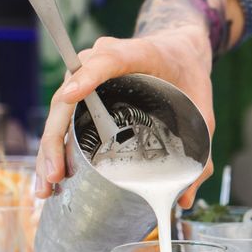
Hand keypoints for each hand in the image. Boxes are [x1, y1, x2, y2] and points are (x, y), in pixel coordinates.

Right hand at [35, 24, 214, 207]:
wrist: (180, 51)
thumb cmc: (188, 74)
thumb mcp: (203, 109)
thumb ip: (202, 149)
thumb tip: (185, 200)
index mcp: (139, 54)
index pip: (110, 60)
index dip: (89, 76)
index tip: (71, 95)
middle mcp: (104, 60)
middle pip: (71, 96)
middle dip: (57, 137)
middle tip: (56, 174)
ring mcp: (89, 74)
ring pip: (61, 110)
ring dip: (50, 148)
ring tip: (48, 185)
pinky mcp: (84, 91)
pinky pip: (65, 116)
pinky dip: (56, 145)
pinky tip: (52, 174)